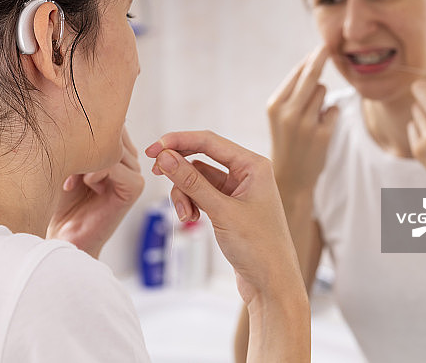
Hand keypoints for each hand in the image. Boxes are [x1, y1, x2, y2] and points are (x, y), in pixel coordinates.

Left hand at [47, 128, 143, 257]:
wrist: (62, 236)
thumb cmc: (58, 199)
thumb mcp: (65, 159)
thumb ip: (78, 137)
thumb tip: (77, 110)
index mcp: (115, 147)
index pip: (108, 120)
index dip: (82, 130)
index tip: (61, 150)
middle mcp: (128, 156)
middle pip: (111, 130)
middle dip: (84, 145)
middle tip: (65, 166)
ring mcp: (134, 171)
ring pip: (113, 146)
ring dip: (87, 160)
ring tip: (70, 180)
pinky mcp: (135, 187)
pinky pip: (117, 165)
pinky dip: (97, 172)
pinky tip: (86, 185)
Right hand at [145, 131, 304, 304]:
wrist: (272, 284)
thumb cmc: (258, 247)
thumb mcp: (221, 211)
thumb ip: (192, 182)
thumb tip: (166, 157)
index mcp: (254, 165)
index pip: (209, 141)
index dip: (179, 141)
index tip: (154, 148)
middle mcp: (247, 173)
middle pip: (201, 156)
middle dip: (179, 167)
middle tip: (155, 172)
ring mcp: (237, 190)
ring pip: (197, 178)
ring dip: (184, 193)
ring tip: (186, 216)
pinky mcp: (228, 207)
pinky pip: (201, 194)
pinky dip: (191, 204)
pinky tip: (191, 220)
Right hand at [267, 45, 338, 199]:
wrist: (290, 177)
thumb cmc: (287, 140)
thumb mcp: (280, 115)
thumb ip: (293, 91)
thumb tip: (312, 61)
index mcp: (274, 105)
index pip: (297, 74)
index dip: (310, 59)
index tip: (321, 45)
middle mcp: (288, 113)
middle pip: (311, 76)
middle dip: (320, 58)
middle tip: (327, 45)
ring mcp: (306, 124)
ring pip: (323, 92)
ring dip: (322, 99)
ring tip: (311, 117)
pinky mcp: (322, 135)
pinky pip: (333, 109)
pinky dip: (330, 114)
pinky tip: (321, 128)